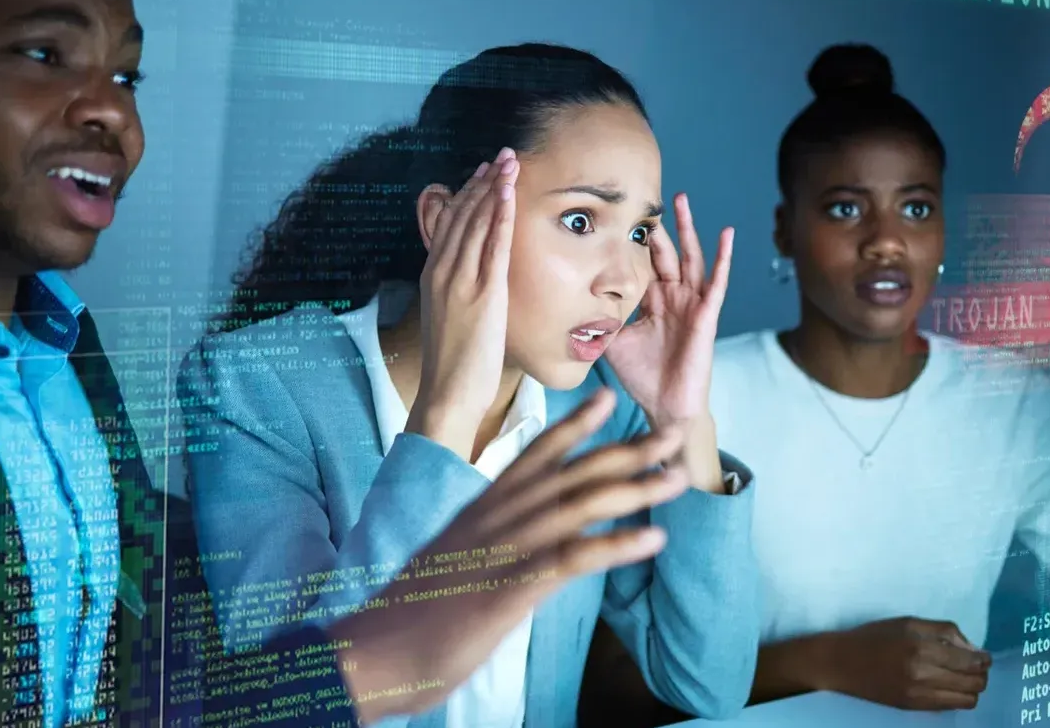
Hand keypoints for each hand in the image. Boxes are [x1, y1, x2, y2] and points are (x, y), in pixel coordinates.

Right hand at [333, 389, 689, 722]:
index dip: (574, 426)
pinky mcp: (510, 588)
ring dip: (635, 489)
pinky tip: (654, 539)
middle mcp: (496, 518)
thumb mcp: (449, 560)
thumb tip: (503, 539)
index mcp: (481, 510)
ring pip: (580, 506)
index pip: (534, 456)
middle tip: (674, 432)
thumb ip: (481, 541)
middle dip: (627, 450)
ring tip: (678, 477)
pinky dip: (617, 546)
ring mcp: (504, 550)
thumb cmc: (408, 613)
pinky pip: (573, 559)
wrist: (371, 649)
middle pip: (572, 473)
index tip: (608, 399)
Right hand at [408, 149, 518, 459]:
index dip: (468, 196)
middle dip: (482, 182)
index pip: (451, 225)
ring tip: (508, 162)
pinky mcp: (482, 293)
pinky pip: (493, 245)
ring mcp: (460, 281)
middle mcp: (443, 272)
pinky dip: (500, 215)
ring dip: (493, 188)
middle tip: (500, 156)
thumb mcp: (450, 320)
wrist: (447, 394)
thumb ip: (460, 294)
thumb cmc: (454, 366)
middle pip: (462, 216)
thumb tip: (474, 284)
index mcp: (433, 277)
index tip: (484, 174)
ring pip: (476, 223)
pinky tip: (509, 193)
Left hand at [604, 193, 732, 425]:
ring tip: (682, 200)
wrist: (665, 406)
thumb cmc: (642, 377)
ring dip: (687, 229)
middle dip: (658, 224)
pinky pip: (716, 282)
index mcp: (649, 301)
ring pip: (690, 257)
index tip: (616, 212)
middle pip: (664, 252)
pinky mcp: (706, 314)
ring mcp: (690, 303)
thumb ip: (596, 318)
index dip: (631, 240)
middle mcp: (671, 297)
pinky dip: (723, 258)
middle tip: (648, 193)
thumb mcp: (611, 341)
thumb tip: (565, 303)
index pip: (641, 263)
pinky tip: (727, 234)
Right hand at [818, 617, 990, 710]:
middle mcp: (923, 674)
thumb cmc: (873, 637)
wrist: (841, 664)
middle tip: (976, 666)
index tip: (984, 656)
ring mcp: (919, 695)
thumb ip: (943, 631)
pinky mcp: (914, 707)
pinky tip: (949, 686)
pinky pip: (950, 707)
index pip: (969, 661)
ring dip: (972, 689)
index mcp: (921, 648)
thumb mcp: (908, 623)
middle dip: (981, 674)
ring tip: (964, 678)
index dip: (983, 660)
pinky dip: (957, 697)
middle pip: (973, 683)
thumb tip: (972, 647)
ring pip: (966, 699)